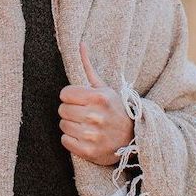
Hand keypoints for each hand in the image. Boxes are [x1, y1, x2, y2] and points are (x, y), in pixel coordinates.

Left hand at [58, 42, 133, 165]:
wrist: (134, 138)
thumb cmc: (116, 109)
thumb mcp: (104, 87)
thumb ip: (88, 67)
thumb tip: (79, 44)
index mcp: (99, 98)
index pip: (64, 94)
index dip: (70, 97)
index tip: (80, 100)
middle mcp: (96, 116)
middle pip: (62, 110)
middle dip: (70, 111)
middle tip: (83, 113)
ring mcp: (93, 135)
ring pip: (63, 125)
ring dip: (71, 125)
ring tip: (85, 125)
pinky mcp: (89, 151)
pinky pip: (65, 141)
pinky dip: (72, 140)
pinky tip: (84, 137)